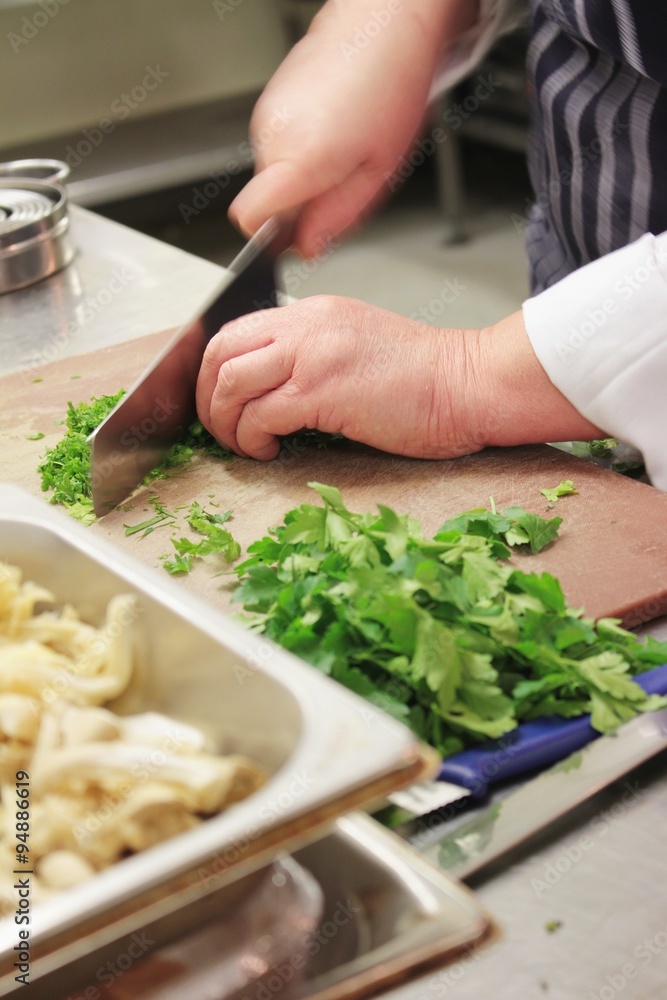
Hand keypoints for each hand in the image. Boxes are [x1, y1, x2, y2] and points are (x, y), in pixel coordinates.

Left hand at [196, 297, 604, 460]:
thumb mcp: (358, 349)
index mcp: (313, 315)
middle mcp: (306, 326)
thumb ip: (313, 357)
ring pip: (229, 383)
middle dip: (207, 397)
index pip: (235, 331)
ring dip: (225, 423)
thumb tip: (270, 392)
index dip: (212, 371)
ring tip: (245, 446)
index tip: (219, 404)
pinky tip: (270, 451)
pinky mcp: (322, 390)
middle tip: (220, 429)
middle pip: (219, 351)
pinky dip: (252, 440)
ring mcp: (312, 355)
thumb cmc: (426, 379)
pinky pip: (259, 415)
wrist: (470, 384)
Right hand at [229, 1, 479, 256]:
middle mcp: (271, 136)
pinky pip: (278, 147)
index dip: (268, 239)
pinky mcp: (270, 102)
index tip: (293, 237)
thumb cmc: (390, 86)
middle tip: (345, 182)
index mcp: (297, 158)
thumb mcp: (378, 172)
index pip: (249, 218)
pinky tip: (335, 130)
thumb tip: (307, 248)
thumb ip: (337, 217)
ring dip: (305, 177)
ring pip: (274, 174)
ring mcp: (266, 115)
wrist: (384, 21)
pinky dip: (303, 151)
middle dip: (301, 206)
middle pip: (267, 201)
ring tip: (345, 148)